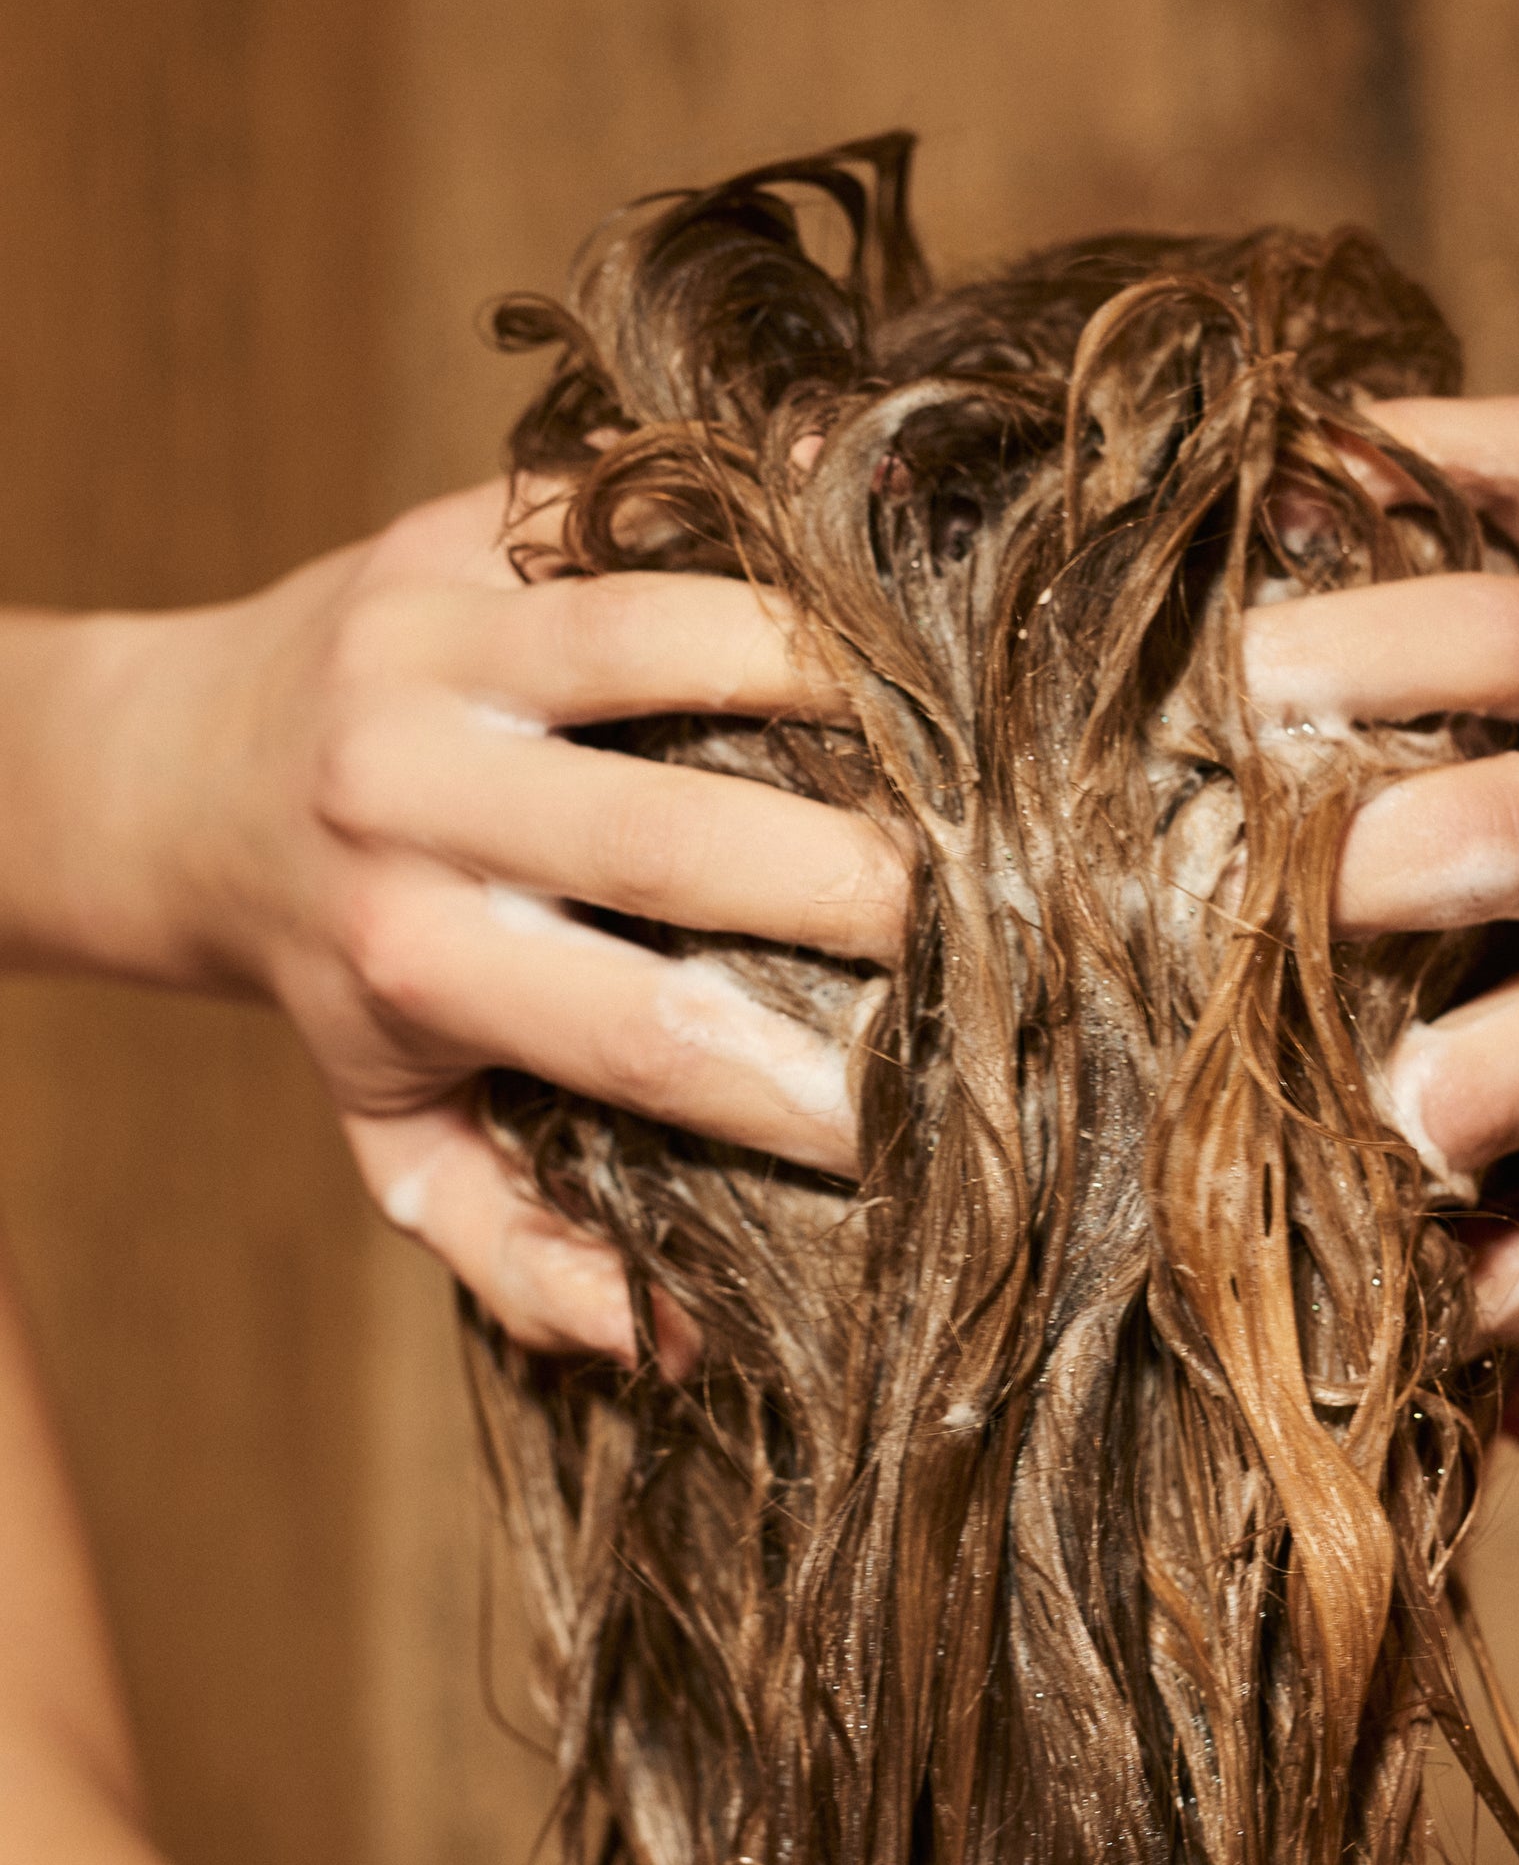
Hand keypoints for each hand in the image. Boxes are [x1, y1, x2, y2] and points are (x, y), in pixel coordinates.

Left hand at [35, 486, 906, 1355]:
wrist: (182, 777)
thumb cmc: (342, 981)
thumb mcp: (401, 1140)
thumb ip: (527, 1254)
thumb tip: (690, 1344)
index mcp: (414, 963)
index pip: (643, 1039)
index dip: (795, 1089)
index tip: (920, 1123)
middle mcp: (405, 798)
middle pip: (670, 841)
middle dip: (855, 884)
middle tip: (989, 922)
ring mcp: (427, 647)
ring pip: (660, 640)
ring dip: (833, 685)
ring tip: (956, 746)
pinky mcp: (451, 531)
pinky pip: (631, 520)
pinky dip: (762, 540)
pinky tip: (875, 590)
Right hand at [1246, 397, 1518, 1357]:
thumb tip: (1471, 1369)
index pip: (1516, 1064)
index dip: (1390, 1105)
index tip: (1289, 1122)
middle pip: (1498, 826)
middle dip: (1337, 869)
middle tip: (1195, 893)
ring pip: (1500, 624)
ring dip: (1336, 652)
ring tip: (1201, 701)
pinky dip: (1399, 447)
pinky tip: (1274, 488)